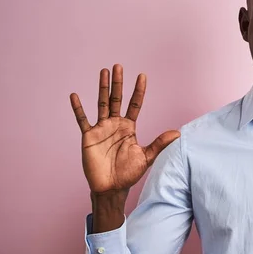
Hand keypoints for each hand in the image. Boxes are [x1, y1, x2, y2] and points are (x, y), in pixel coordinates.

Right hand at [70, 64, 180, 193]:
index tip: (142, 75)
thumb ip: (159, 144)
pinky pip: (82, 119)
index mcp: (129, 127)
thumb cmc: (128, 173)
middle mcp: (115, 124)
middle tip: (118, 65)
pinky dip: (78, 108)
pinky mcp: (89, 136)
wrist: (111, 187)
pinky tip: (75, 95)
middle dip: (118, 83)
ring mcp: (101, 128)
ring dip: (102, 88)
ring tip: (103, 72)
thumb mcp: (146, 157)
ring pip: (101, 103)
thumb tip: (177, 133)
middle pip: (117, 98)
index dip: (138, 90)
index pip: (135, 104)